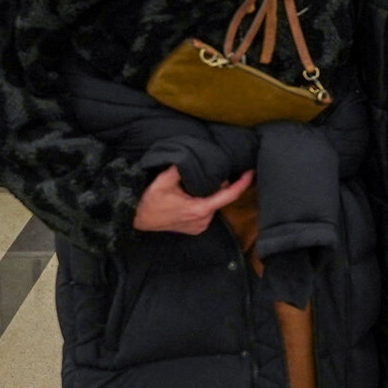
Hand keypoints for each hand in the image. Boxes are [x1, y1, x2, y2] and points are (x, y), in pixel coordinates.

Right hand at [133, 165, 252, 235]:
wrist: (136, 218)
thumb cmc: (150, 201)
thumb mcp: (164, 181)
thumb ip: (181, 169)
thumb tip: (192, 158)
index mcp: (200, 209)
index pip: (229, 195)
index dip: (242, 183)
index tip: (250, 172)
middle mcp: (203, 220)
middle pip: (220, 198)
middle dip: (217, 185)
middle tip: (205, 174)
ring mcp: (200, 226)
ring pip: (213, 205)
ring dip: (209, 195)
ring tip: (192, 187)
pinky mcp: (195, 229)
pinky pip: (206, 212)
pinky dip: (203, 203)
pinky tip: (191, 197)